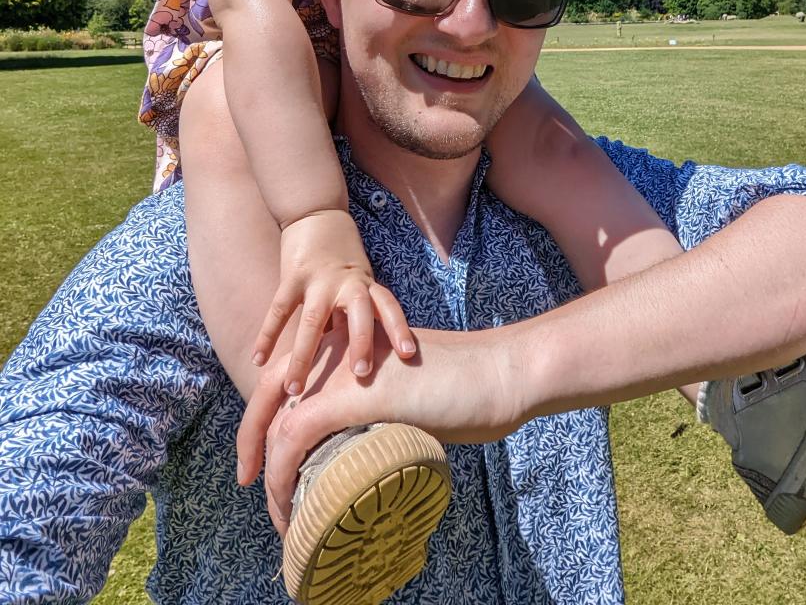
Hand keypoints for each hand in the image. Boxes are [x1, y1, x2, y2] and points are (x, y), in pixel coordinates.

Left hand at [236, 325, 528, 533]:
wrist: (496, 372)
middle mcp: (337, 351)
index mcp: (350, 345)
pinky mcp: (352, 396)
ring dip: (273, 476)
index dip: (270, 421)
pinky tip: (288, 507)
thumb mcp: (408, 392)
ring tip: (282, 515)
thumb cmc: (464, 387)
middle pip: (270, 396)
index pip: (290, 380)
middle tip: (253, 485)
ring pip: (278, 424)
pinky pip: (295, 438)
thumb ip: (378, 406)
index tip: (268, 463)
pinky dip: (283, 476)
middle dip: (252, 444)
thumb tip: (362, 446)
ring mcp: (342, 372)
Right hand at [251, 209, 416, 393]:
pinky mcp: (292, 275)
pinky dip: (267, 336)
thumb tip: (358, 355)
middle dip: (360, 344)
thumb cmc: (341, 254)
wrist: (316, 211)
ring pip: (313, 321)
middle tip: (361, 374)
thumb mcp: (357, 280)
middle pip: (358, 314)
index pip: (388, 306)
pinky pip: (279, 310)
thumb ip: (355, 314)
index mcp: (366, 283)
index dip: (399, 328)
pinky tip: (257, 360)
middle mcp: (347, 282)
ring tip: (295, 391)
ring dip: (304, 357)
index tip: (408, 354)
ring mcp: (319, 279)